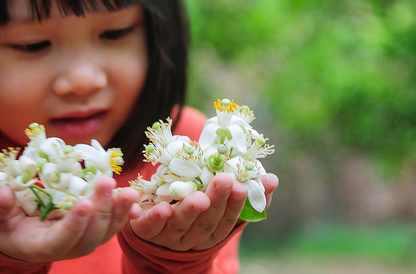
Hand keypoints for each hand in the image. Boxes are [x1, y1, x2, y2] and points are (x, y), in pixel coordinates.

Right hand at [0, 178, 140, 262]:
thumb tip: (4, 194)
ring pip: (103, 233)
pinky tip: (132, 197)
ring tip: (127, 191)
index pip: (58, 242)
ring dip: (117, 213)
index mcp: (34, 245)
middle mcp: (61, 246)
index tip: (83, 203)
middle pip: (87, 239)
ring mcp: (77, 237)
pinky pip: (109, 222)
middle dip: (100, 212)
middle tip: (107, 183)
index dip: (73, 226)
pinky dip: (122, 211)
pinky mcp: (88, 224)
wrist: (6, 220)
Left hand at [129, 172, 278, 250]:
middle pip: (206, 222)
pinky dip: (152, 216)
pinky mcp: (143, 229)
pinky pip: (148, 226)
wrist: (152, 229)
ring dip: (189, 210)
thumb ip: (246, 193)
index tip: (241, 185)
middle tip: (225, 180)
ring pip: (180, 225)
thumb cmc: (193, 209)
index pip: (226, 220)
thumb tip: (272, 179)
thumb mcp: (219, 204)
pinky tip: (159, 206)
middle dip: (216, 201)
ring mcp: (167, 235)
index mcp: (211, 231)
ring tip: (198, 197)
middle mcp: (191, 237)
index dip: (235, 205)